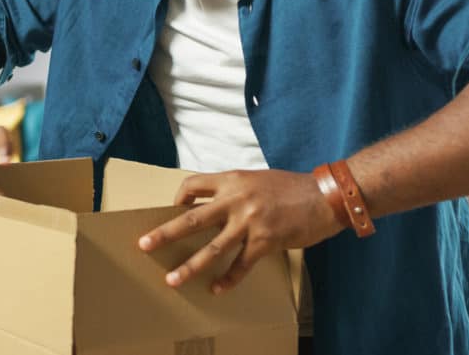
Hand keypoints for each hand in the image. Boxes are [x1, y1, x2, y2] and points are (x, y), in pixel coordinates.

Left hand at [138, 169, 343, 293]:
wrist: (324, 197)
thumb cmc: (292, 187)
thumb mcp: (258, 179)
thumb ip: (236, 190)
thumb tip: (216, 206)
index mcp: (233, 180)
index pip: (193, 185)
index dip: (179, 197)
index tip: (174, 209)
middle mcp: (236, 199)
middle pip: (192, 218)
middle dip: (165, 233)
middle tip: (144, 244)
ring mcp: (250, 222)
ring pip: (212, 248)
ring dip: (190, 266)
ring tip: (173, 279)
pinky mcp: (265, 241)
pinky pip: (240, 265)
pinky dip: (228, 279)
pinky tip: (217, 289)